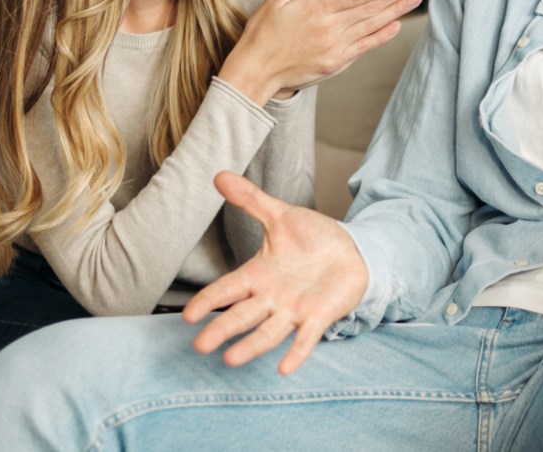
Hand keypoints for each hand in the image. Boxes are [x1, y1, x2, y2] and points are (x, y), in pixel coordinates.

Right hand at [184, 171, 368, 374]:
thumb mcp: (281, 215)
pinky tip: (285, 368)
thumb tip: (219, 174)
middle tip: (200, 345)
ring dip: (251, 345)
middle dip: (222, 329)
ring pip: (268, 331)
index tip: (189, 315)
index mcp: (259, 274)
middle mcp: (272, 297)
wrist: (353, 250)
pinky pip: (306, 338)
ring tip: (231, 360)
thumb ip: (250, 200)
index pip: (228, 288)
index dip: (210, 300)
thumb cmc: (313, 238)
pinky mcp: (319, 316)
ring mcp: (295, 309)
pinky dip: (296, 352)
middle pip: (242, 315)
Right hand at [219, 0, 425, 104]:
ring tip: (415, 1)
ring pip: (374, 26)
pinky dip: (383, 35)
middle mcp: (332, 28)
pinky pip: (366, 46)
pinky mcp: (337, 63)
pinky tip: (396, 25)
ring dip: (397, 12)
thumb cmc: (264, 31)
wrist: (255, 72)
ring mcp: (336, 47)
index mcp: (318, 8)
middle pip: (373, 8)